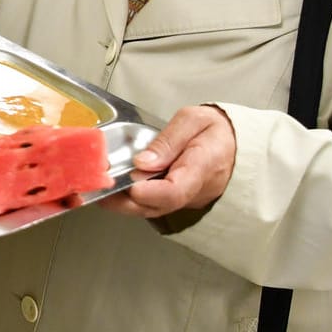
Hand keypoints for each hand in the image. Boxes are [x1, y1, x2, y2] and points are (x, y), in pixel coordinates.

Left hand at [99, 105, 236, 219]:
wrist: (234, 147)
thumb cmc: (214, 132)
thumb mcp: (194, 120)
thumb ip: (169, 140)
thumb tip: (143, 162)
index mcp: (203, 166)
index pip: (176, 190)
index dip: (150, 191)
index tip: (130, 183)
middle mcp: (193, 191)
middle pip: (158, 206)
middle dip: (124, 201)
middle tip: (98, 187)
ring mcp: (184, 200)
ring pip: (151, 210)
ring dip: (121, 202)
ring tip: (96, 186)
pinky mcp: (175, 202)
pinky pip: (152, 206)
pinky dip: (128, 200)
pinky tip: (109, 187)